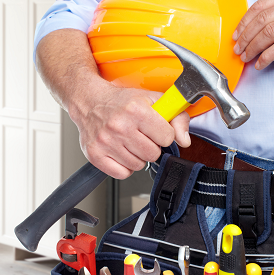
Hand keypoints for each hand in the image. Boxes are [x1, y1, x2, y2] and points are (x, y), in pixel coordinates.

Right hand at [68, 76, 190, 178]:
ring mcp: (105, 142)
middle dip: (151, 147)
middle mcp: (119, 126)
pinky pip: (121, 174)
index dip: (163, 134)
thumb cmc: (121, 102)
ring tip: (129, 143)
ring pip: (137, 165)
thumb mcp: (154, 100)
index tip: (155, 129)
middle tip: (141, 137)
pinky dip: (123, 167)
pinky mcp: (95, 154)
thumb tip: (184, 141)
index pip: (167, 138)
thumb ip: (177, 118)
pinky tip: (121, 153)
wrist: (89, 102)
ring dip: (137, 157)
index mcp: (136, 110)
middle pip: (152, 154)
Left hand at [233, 0, 273, 69]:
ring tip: (247, 57)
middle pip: (262, 20)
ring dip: (253, 48)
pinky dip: (267, 57)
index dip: (244, 22)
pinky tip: (260, 63)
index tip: (236, 35)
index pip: (260, 6)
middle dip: (245, 38)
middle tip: (238, 49)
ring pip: (269, 33)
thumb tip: (246, 31)